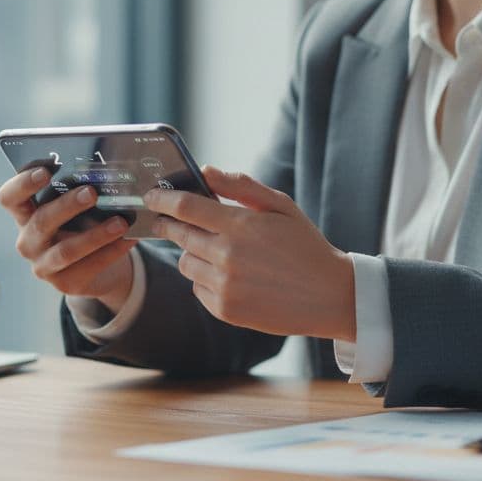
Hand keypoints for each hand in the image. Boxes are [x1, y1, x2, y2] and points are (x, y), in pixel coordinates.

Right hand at [0, 168, 137, 310]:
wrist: (93, 268)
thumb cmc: (80, 226)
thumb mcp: (73, 209)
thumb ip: (77, 193)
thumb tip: (104, 177)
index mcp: (24, 215)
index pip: (9, 198)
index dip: (22, 184)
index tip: (45, 171)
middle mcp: (28, 241)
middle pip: (41, 221)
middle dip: (67, 206)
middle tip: (91, 193)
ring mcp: (43, 265)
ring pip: (67, 250)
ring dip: (96, 235)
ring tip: (120, 223)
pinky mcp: (64, 284)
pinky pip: (90, 267)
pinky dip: (112, 251)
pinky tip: (129, 239)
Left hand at [145, 165, 355, 340]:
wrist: (329, 296)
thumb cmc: (305, 245)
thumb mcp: (281, 206)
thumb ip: (241, 186)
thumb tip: (206, 170)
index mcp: (240, 225)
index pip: (185, 207)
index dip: (163, 198)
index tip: (152, 195)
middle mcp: (227, 256)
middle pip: (179, 234)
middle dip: (169, 224)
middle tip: (168, 219)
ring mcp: (224, 286)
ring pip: (185, 262)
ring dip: (192, 252)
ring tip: (215, 250)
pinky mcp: (225, 309)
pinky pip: (197, 288)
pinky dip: (205, 279)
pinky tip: (230, 275)